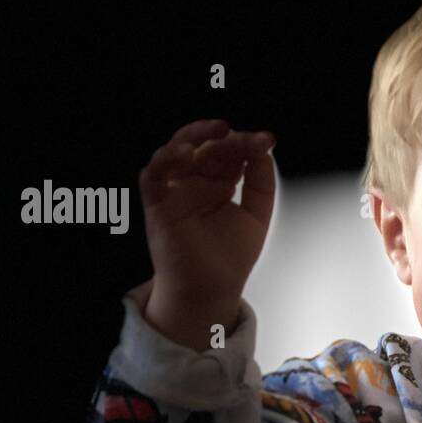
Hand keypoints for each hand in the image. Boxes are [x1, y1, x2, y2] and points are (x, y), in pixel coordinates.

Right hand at [139, 118, 276, 303]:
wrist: (212, 291)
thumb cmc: (229, 257)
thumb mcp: (257, 215)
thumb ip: (261, 183)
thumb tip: (264, 151)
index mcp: (218, 183)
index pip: (230, 152)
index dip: (248, 143)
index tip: (268, 141)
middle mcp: (195, 183)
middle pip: (206, 147)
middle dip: (228, 138)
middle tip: (250, 138)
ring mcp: (175, 191)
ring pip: (176, 151)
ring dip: (196, 136)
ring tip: (219, 131)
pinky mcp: (157, 204)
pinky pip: (153, 175)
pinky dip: (166, 160)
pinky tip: (186, 153)